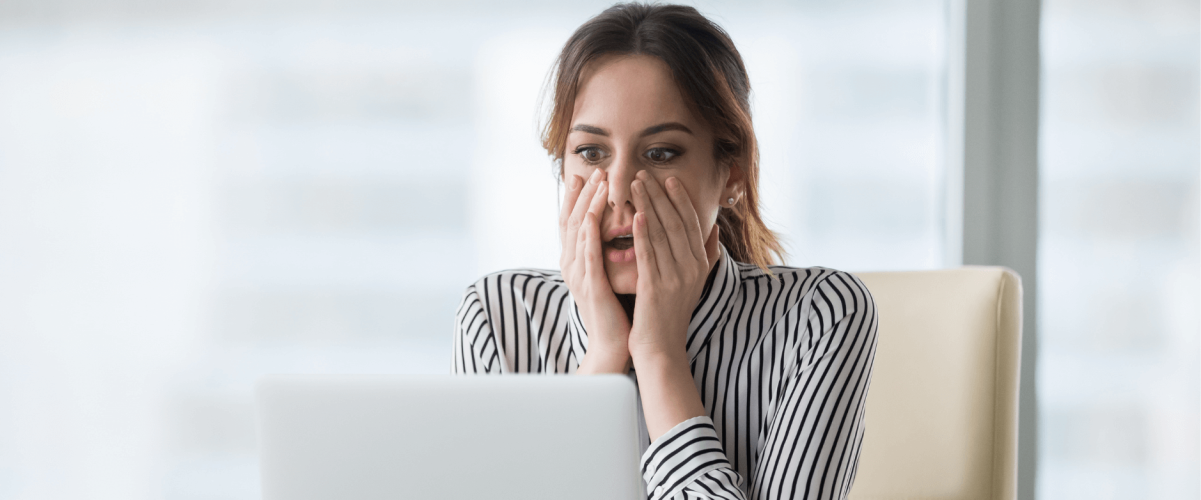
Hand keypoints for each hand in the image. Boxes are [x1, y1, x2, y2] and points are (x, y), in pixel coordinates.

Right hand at [560, 169, 631, 373]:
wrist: (613, 346)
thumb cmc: (619, 311)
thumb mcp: (613, 276)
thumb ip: (614, 252)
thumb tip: (626, 229)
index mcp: (578, 262)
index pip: (576, 222)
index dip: (580, 197)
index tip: (588, 174)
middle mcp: (572, 265)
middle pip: (573, 220)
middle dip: (583, 193)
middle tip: (593, 169)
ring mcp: (579, 275)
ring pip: (580, 231)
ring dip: (587, 204)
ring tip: (597, 182)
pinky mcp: (590, 286)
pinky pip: (588, 254)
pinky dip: (591, 232)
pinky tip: (596, 214)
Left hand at [627, 171, 720, 360]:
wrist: (662, 349)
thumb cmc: (671, 314)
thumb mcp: (695, 283)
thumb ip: (707, 255)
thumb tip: (715, 230)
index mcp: (700, 264)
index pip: (691, 223)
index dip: (680, 199)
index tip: (668, 179)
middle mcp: (691, 269)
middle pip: (675, 223)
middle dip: (660, 196)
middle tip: (645, 173)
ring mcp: (675, 278)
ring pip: (661, 233)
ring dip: (648, 206)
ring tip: (635, 185)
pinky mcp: (656, 288)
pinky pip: (649, 255)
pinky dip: (643, 234)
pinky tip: (636, 215)